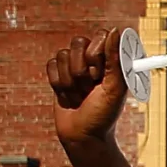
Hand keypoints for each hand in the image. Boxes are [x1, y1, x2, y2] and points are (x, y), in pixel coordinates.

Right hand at [45, 28, 129, 146]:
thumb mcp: (115, 88)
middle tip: (90, 88)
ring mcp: (74, 66)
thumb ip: (115, 59)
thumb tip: (115, 30)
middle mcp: (93, 59)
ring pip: (63, 55)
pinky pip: (50, 66)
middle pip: (78, 42)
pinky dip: (58, 84)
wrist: (83, 136)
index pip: (100, 36)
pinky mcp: (58, 75)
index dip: (96, 54)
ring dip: (70, 81)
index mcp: (112, 60)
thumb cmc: (104, 114)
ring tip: (80, 95)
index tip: (98, 74)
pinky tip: (67, 96)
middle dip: (82, 70)